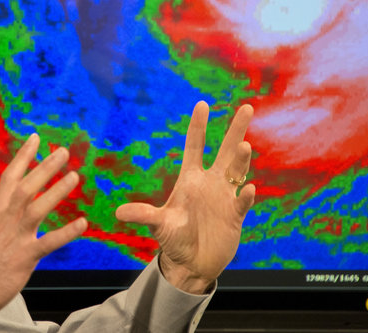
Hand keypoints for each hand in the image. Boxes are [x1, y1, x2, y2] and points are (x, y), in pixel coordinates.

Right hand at [0, 134, 87, 331]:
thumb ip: (5, 219)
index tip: (36, 138)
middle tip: (63, 151)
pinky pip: (48, 242)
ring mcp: (15, 238)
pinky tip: (81, 224)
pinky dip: (66, 232)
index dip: (23, 156)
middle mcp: (5, 220)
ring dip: (56, 191)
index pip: (10, 177)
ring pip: (37, 208)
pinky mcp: (24, 257)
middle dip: (44, 167)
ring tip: (74, 177)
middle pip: (26, 186)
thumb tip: (16, 210)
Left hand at [115, 101, 254, 293]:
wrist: (193, 263)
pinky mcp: (234, 215)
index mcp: (191, 179)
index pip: (195, 146)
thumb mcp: (159, 225)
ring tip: (244, 145)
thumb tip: (118, 213)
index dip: (198, 126)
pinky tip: (248, 189)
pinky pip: (242, 202)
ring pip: (237, 171)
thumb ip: (144, 216)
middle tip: (247, 108)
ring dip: (241, 159)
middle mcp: (210, 183)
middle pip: (225, 151)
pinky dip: (245, 196)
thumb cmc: (175, 239)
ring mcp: (224, 197)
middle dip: (235, 129)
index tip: (202, 104)